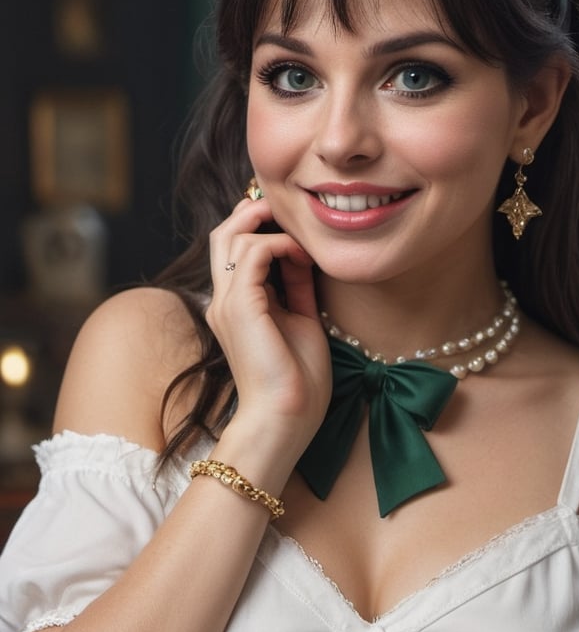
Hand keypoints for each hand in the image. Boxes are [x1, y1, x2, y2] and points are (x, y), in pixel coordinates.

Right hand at [206, 196, 330, 455]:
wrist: (284, 419)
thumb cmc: (297, 383)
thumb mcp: (301, 321)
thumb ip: (296, 288)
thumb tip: (303, 255)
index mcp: (236, 307)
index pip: (235, 251)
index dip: (260, 229)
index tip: (297, 229)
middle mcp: (223, 301)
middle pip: (224, 235)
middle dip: (254, 214)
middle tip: (288, 212)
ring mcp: (227, 303)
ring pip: (232, 236)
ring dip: (272, 227)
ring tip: (303, 240)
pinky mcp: (240, 307)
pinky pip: (253, 252)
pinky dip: (279, 244)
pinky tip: (302, 256)